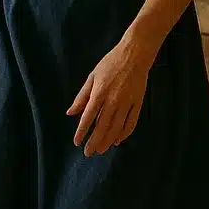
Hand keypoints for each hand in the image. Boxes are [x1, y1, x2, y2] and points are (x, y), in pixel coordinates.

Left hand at [68, 37, 153, 155]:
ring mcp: (127, 103)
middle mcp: (113, 101)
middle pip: (102, 126)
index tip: (77, 142)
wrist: (135, 55)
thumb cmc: (110, 64)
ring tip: (101, 150)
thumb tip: (71, 113)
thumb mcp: (92, 77)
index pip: (88, 117)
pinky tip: (118, 140)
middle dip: (94, 141)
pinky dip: (125, 133)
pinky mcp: (138, 103)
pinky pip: (131, 122)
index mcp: (99, 93)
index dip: (82, 131)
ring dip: (108, 140)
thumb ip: (82, 96)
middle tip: (88, 153)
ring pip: (117, 127)